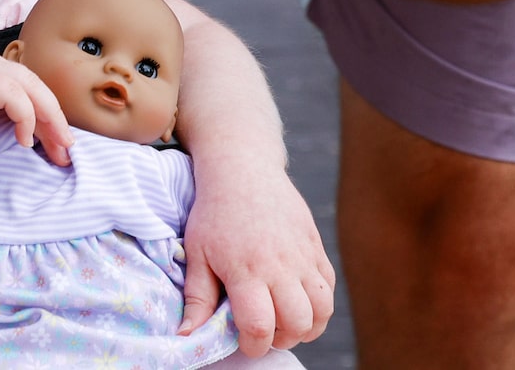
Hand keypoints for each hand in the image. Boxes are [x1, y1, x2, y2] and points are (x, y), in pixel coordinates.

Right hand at [0, 41, 72, 195]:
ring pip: (32, 86)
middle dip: (56, 120)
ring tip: (58, 146)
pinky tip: (23, 140)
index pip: (26, 88)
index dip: (44, 115)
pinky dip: (24, 115)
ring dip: (50, 117)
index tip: (54, 147)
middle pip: (37, 86)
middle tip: (67, 152)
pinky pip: (12, 93)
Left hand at [181, 156, 334, 353]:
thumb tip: (185, 336)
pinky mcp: (316, 246)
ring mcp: (302, 255)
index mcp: (246, 270)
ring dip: (307, 325)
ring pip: (322, 310)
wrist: (242, 168)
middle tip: (265, 329)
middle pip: (298, 324)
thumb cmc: (214, 212)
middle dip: (282, 339)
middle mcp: (280, 266)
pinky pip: (329, 287)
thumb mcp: (196, 253)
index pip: (261, 327)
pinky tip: (297, 297)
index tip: (245, 341)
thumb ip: (196, 298)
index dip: (254, 346)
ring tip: (285, 318)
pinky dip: (319, 302)